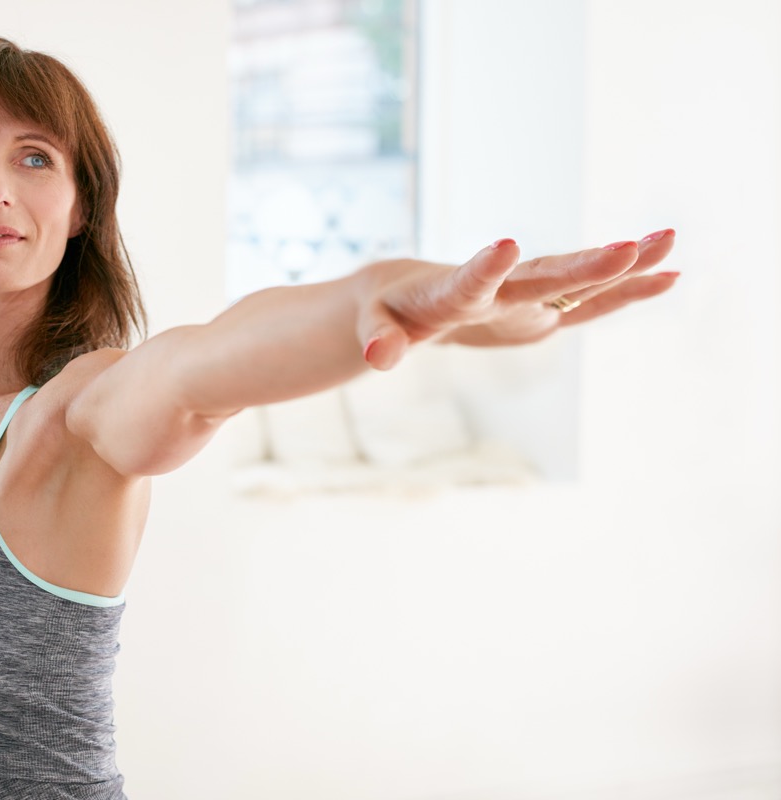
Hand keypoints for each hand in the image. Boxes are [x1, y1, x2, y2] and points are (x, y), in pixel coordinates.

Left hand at [359, 229, 678, 367]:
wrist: (412, 291)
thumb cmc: (390, 311)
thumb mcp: (376, 328)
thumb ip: (379, 339)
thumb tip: (379, 357)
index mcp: (454, 294)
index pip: (471, 280)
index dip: (486, 267)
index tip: (505, 243)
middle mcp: (499, 288)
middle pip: (544, 278)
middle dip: (585, 265)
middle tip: (630, 245)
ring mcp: (525, 296)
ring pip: (576, 281)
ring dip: (622, 265)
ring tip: (670, 240)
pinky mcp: (542, 310)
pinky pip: (587, 302)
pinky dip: (625, 291)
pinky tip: (669, 275)